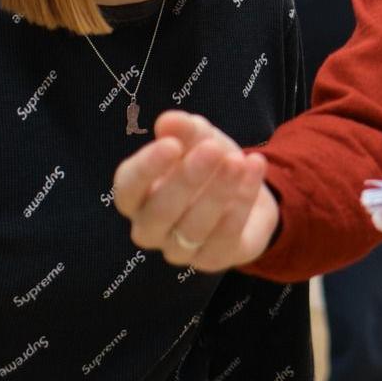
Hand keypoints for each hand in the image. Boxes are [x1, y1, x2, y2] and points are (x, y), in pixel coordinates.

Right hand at [113, 110, 278, 272]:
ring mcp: (179, 250)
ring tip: (238, 160)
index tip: (171, 144)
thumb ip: (184, 130)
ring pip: (194, 227)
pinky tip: (254, 170)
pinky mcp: (212, 260)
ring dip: (219, 191)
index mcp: (137, 197)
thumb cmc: (208, 164)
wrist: (246, 191)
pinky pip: (225, 237)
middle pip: (159, 212)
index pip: (128, 188)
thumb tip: (168, 121)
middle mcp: (150, 228)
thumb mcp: (199, 138)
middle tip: (212, 150)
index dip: (147, 168)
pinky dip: (243, 201)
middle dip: (187, 179)